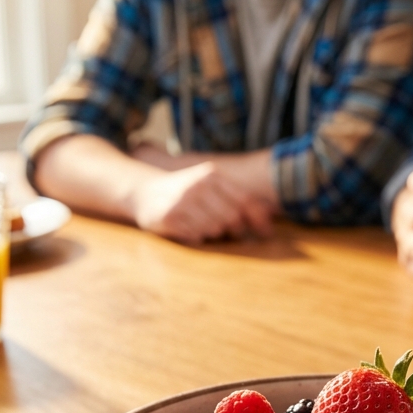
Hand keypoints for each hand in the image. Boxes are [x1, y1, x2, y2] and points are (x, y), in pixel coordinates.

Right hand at [130, 161, 274, 243]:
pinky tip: (186, 227)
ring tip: (199, 224)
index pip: (244, 200)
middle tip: (224, 230)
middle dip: (233, 229)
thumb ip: (237, 200)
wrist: (143, 191)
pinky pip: (196, 236)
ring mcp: (183, 200)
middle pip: (232, 218)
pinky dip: (196, 237)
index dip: (259, 219)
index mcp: (211, 175)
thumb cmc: (185, 192)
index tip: (268, 233)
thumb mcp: (209, 187)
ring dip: (212, 233)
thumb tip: (268, 225)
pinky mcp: (169, 217)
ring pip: (215, 229)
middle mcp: (198, 185)